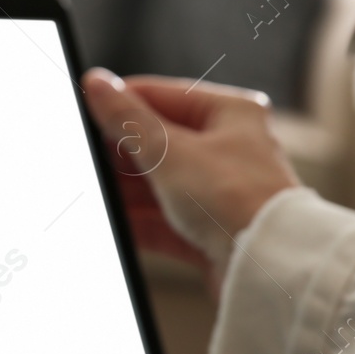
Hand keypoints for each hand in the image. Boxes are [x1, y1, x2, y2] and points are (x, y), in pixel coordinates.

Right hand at [83, 68, 299, 302]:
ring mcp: (220, 193)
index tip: (85, 110)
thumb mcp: (171, 152)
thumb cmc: (238, 201)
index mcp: (230, 113)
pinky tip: (114, 225)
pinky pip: (165, 220)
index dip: (121, 104)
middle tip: (88, 161)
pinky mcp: (211, 231)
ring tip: (96, 196)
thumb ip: (128, 120)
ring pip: (159, 184)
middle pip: (158, 143)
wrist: (269, 269)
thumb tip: (98, 83)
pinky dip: (139, 222)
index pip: (162, 97)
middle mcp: (229, 149)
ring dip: (126, 193)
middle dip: (121, 156)